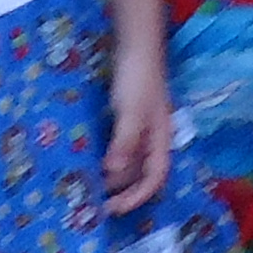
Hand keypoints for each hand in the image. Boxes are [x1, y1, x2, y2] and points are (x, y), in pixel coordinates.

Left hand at [97, 45, 168, 215]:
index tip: (114, 208)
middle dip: (124, 191)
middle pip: (142, 174)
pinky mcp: (128, 117)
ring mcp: (141, 127)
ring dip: (114, 176)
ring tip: (92, 186)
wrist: (136, 44)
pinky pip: (120, 146)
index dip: (137, 197)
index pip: (154, 178)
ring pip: (130, 161)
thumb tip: (113, 174)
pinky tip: (92, 160)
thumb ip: (124, 143)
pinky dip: (109, 158)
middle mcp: (153, 138)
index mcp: (161, 139)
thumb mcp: (131, 112)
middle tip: (98, 203)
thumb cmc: (137, 79)